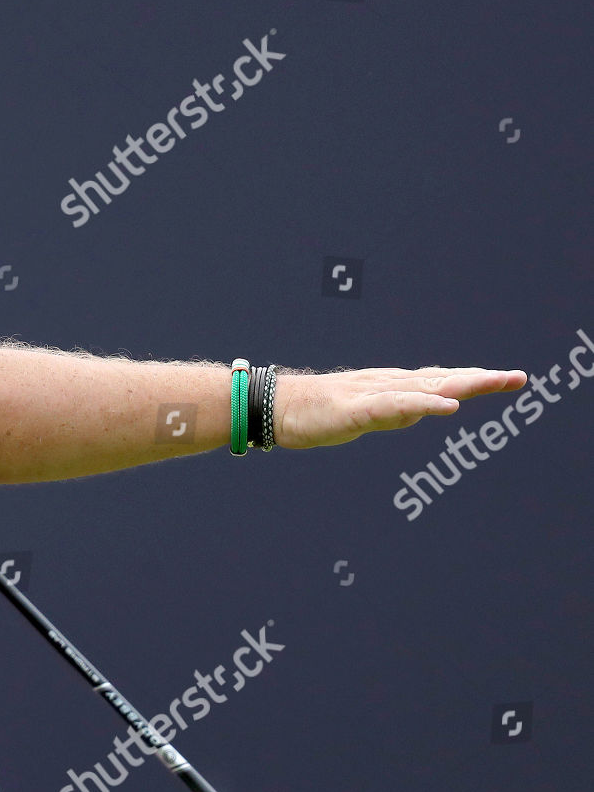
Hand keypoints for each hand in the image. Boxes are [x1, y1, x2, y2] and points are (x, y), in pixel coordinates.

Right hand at [274, 366, 526, 448]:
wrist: (274, 407)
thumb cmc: (316, 412)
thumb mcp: (366, 414)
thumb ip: (396, 411)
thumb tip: (424, 410)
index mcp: (390, 387)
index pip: (439, 380)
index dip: (473, 377)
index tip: (508, 378)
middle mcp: (387, 384)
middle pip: (441, 380)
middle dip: (480, 379)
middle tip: (517, 377)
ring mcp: (372, 394)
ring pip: (424, 388)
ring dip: (461, 385)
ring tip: (494, 383)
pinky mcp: (356, 408)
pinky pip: (395, 405)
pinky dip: (424, 404)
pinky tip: (448, 407)